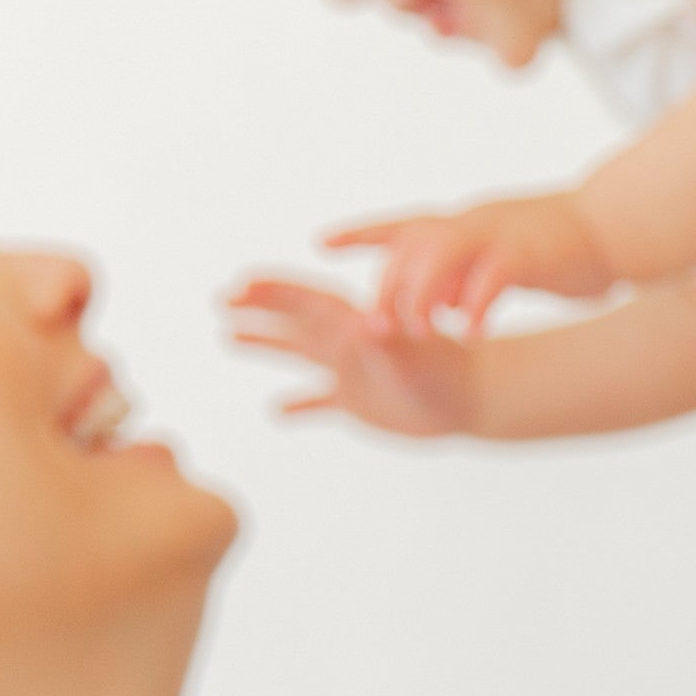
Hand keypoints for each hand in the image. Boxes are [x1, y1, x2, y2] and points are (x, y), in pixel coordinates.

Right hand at [224, 273, 488, 436]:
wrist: (475, 398)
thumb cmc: (448, 376)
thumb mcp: (415, 358)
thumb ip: (388, 341)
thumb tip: (364, 324)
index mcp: (356, 325)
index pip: (305, 301)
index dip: (273, 292)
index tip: (239, 284)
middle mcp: (348, 343)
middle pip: (294, 320)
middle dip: (258, 310)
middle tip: (220, 300)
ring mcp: (352, 372)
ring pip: (299, 353)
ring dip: (266, 344)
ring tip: (227, 337)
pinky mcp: (360, 403)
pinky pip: (321, 402)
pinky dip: (299, 404)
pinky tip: (276, 411)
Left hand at [319, 191, 620, 338]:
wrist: (614, 227)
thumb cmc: (557, 247)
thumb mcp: (500, 257)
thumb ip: (465, 274)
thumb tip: (437, 303)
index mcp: (464, 223)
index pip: (402, 224)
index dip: (362, 232)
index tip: (323, 242)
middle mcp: (473, 222)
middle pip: (413, 246)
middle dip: (390, 286)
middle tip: (376, 326)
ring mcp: (498, 233)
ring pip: (442, 254)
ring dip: (423, 294)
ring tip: (417, 331)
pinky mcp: (529, 251)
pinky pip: (492, 277)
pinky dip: (477, 303)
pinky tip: (473, 332)